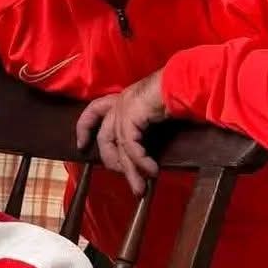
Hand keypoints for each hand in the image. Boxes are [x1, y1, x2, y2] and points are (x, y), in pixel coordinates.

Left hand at [76, 71, 167, 195]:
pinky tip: (151, 171)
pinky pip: (131, 146)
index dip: (84, 127)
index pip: (94, 110)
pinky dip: (140, 161)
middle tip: (120, 175)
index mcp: (125, 97)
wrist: (185, 79)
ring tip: (140, 188)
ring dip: (130, 170)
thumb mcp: (157, 111)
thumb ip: (147, 127)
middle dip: (110, 160)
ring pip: (119, 146)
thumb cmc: (178, 91)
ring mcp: (124, 107)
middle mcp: (121, 101)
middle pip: (104, 136)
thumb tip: (147, 149)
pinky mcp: (130, 115)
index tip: (81, 144)